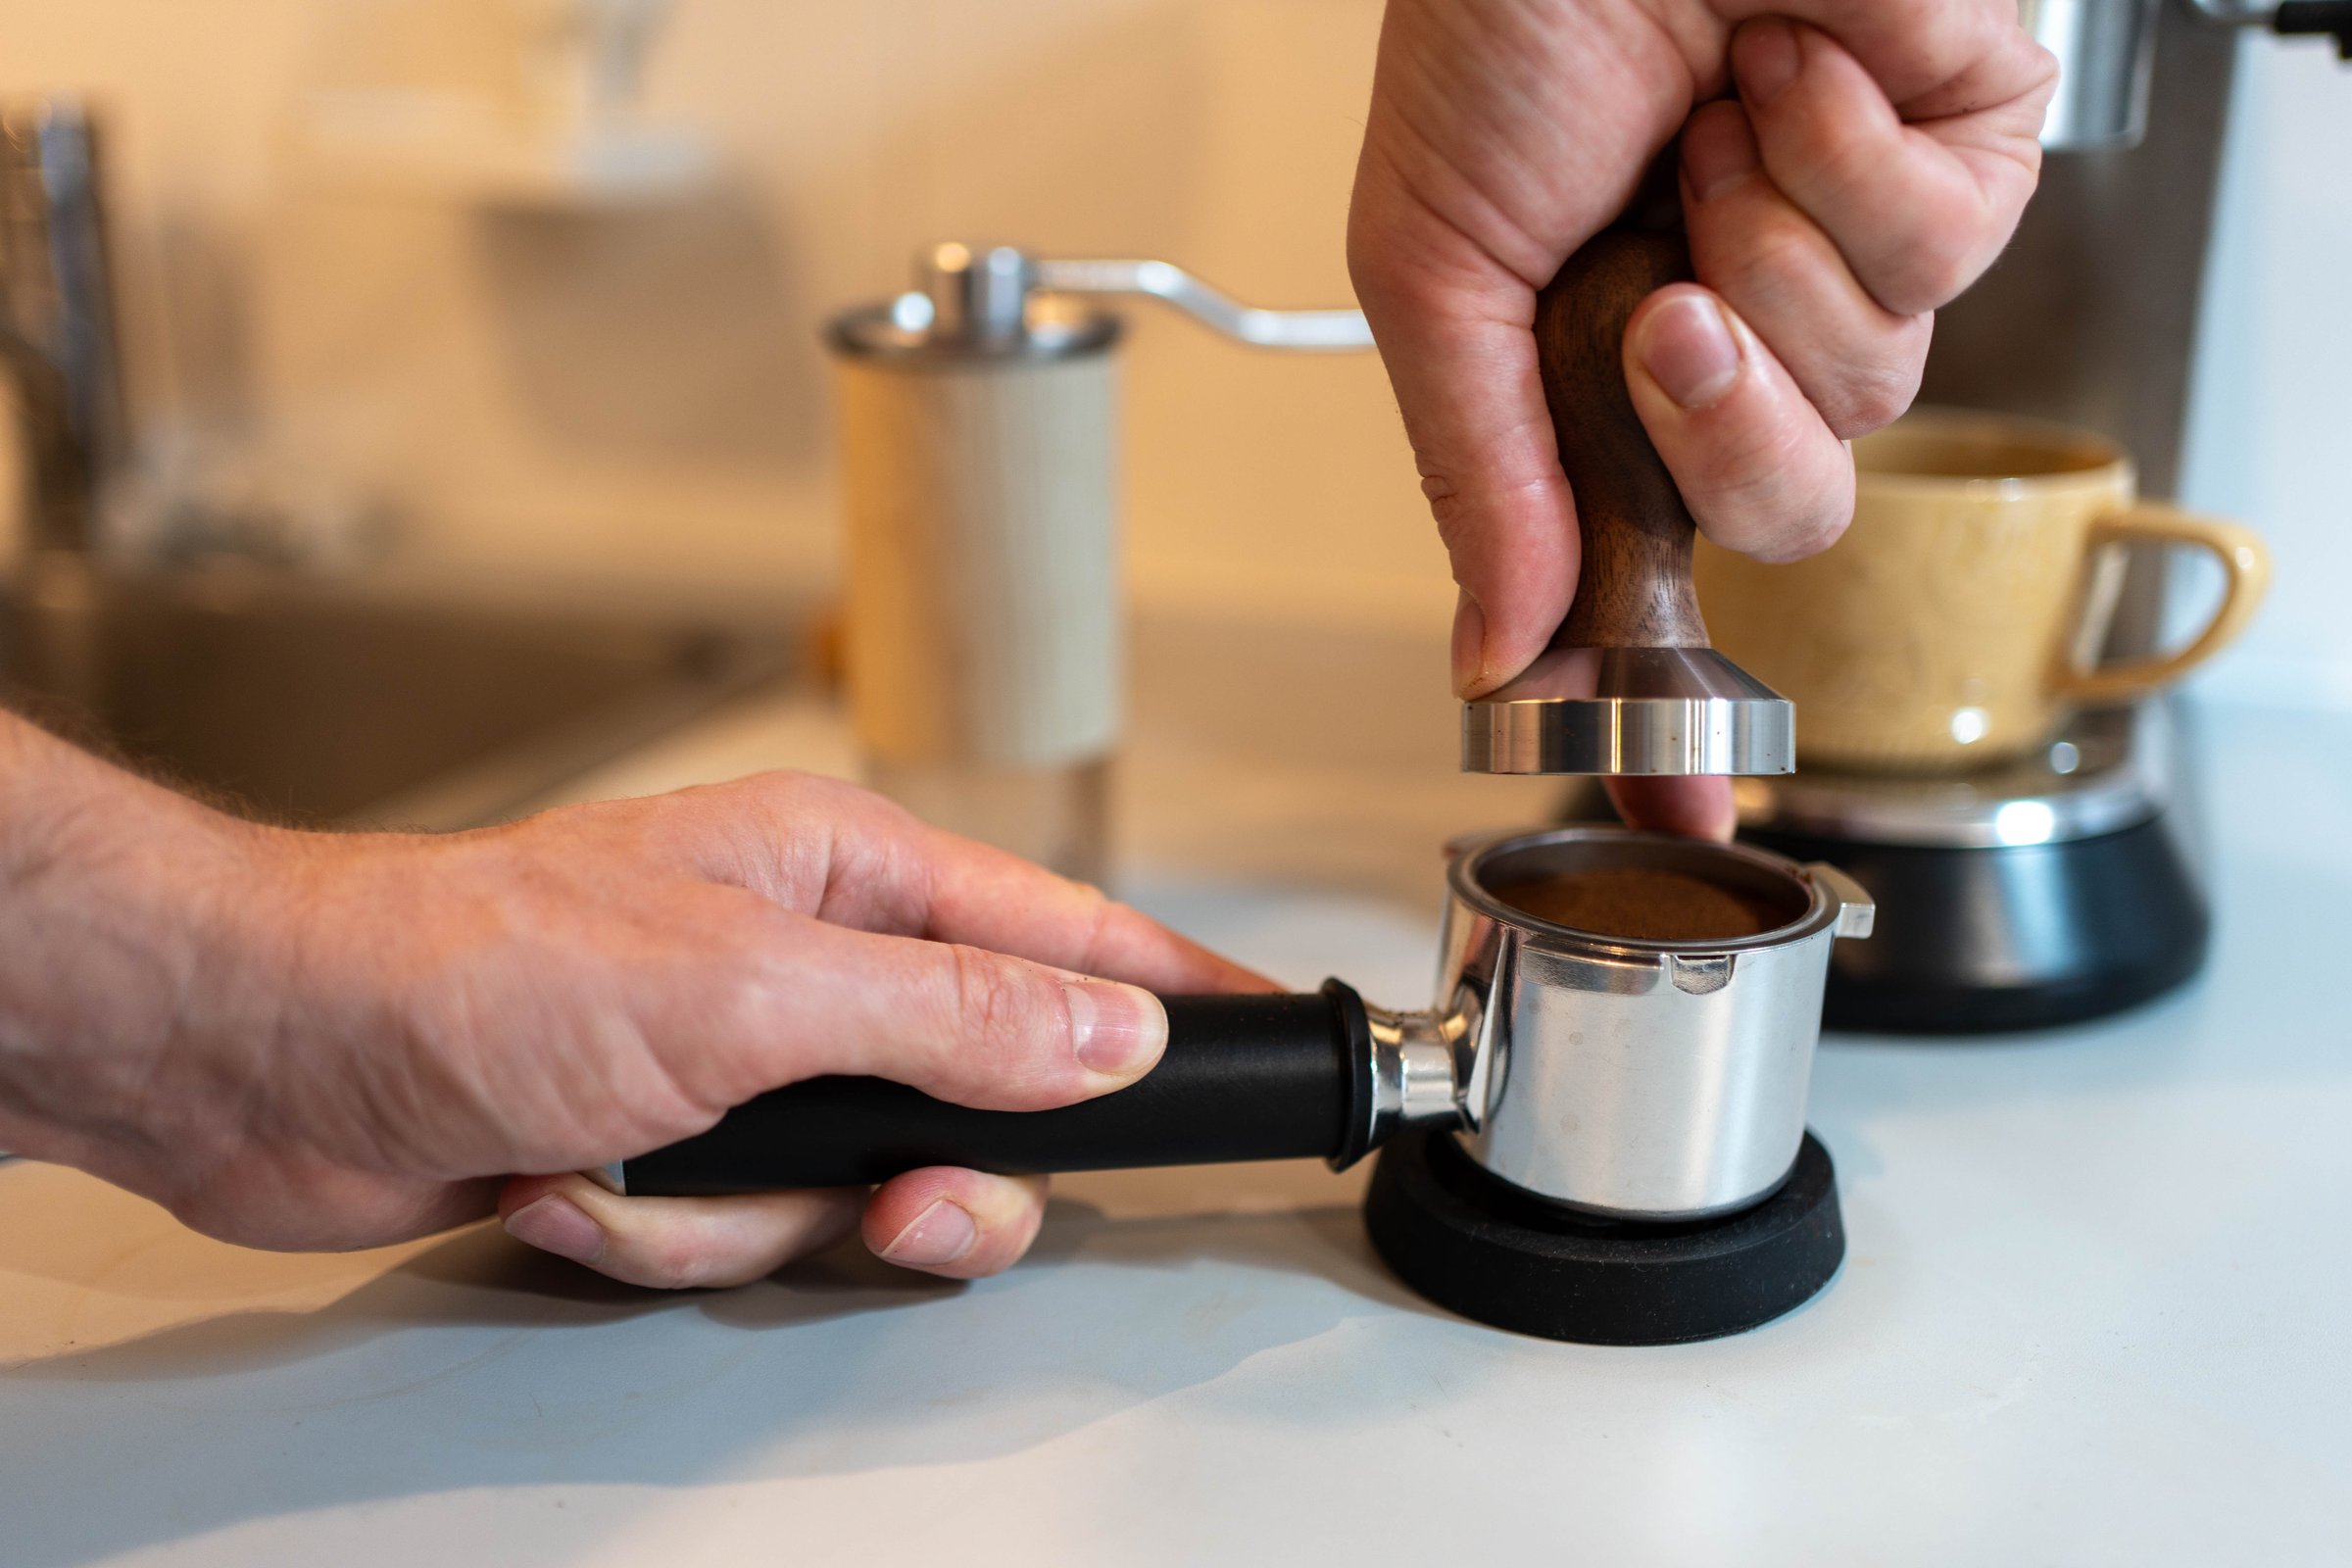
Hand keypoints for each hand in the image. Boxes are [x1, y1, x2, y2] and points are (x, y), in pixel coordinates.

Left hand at [0, 718, 1265, 1287]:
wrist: (273, 1056)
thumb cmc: (478, 964)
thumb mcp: (758, 990)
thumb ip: (959, 1014)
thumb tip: (1115, 1027)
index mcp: (848, 877)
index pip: (1063, 933)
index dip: (1169, 990)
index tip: (1264, 1032)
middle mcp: (805, 965)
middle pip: (975, 1101)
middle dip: (916, 1180)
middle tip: (881, 1198)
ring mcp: (736, 1066)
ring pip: (852, 1195)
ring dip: (742, 1218)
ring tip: (643, 1170)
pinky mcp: (668, 1151)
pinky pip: (739, 1238)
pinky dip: (651, 1236)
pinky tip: (569, 1182)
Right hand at [1349, 0, 2054, 834]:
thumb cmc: (1496, 31)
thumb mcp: (1430, 280)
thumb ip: (1478, 480)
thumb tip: (1490, 648)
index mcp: (1612, 380)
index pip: (1654, 576)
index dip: (1670, 702)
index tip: (1682, 816)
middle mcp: (1745, 337)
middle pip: (1783, 508)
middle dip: (1714, 418)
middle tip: (1657, 308)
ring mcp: (1859, 260)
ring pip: (1867, 391)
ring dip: (1762, 254)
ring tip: (1709, 134)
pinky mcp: (1964, 165)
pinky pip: (1936, 255)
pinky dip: (1839, 160)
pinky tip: (1791, 74)